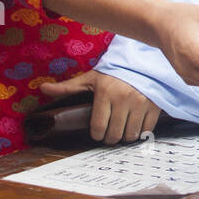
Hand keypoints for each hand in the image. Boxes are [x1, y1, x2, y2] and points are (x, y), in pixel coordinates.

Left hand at [39, 70, 159, 144]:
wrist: (143, 61)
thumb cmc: (114, 72)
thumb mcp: (91, 78)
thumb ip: (68, 87)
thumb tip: (42, 89)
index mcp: (105, 92)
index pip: (97, 127)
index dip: (96, 134)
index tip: (98, 133)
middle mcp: (124, 98)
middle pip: (114, 135)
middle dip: (109, 137)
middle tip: (109, 134)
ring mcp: (141, 103)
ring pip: (130, 135)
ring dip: (125, 136)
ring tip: (122, 130)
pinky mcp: (155, 105)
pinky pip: (146, 130)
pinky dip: (140, 132)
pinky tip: (135, 126)